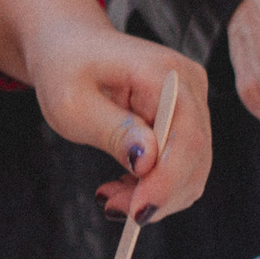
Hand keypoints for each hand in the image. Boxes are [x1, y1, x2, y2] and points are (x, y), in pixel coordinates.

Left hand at [0, 0, 211, 221]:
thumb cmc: (64, 67)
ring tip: (110, 196)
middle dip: (157, 193)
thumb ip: (113, 131)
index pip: (186, 137)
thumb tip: (149, 163)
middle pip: (195, 157)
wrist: (68, 45)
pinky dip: (155, 183)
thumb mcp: (72, 102)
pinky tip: (122, 185)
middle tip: (111, 207)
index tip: (137, 214)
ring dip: (155, 193)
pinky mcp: (185, 117)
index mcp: (164, 72)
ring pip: (192, 167)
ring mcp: (192, 100)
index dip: (167, 182)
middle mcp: (189, 84)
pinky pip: (181, 162)